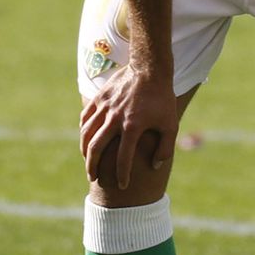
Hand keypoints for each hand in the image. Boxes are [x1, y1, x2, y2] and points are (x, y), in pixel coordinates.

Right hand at [80, 67, 178, 189]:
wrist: (149, 68)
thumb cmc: (162, 98)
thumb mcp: (170, 124)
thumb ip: (164, 148)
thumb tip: (155, 166)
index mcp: (132, 126)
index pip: (123, 158)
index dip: (122, 175)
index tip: (122, 186)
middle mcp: (115, 118)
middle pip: (97, 148)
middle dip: (93, 166)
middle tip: (93, 178)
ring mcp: (105, 107)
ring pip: (87, 133)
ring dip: (85, 150)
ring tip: (87, 161)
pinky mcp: (100, 98)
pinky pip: (86, 117)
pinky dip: (84, 130)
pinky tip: (86, 138)